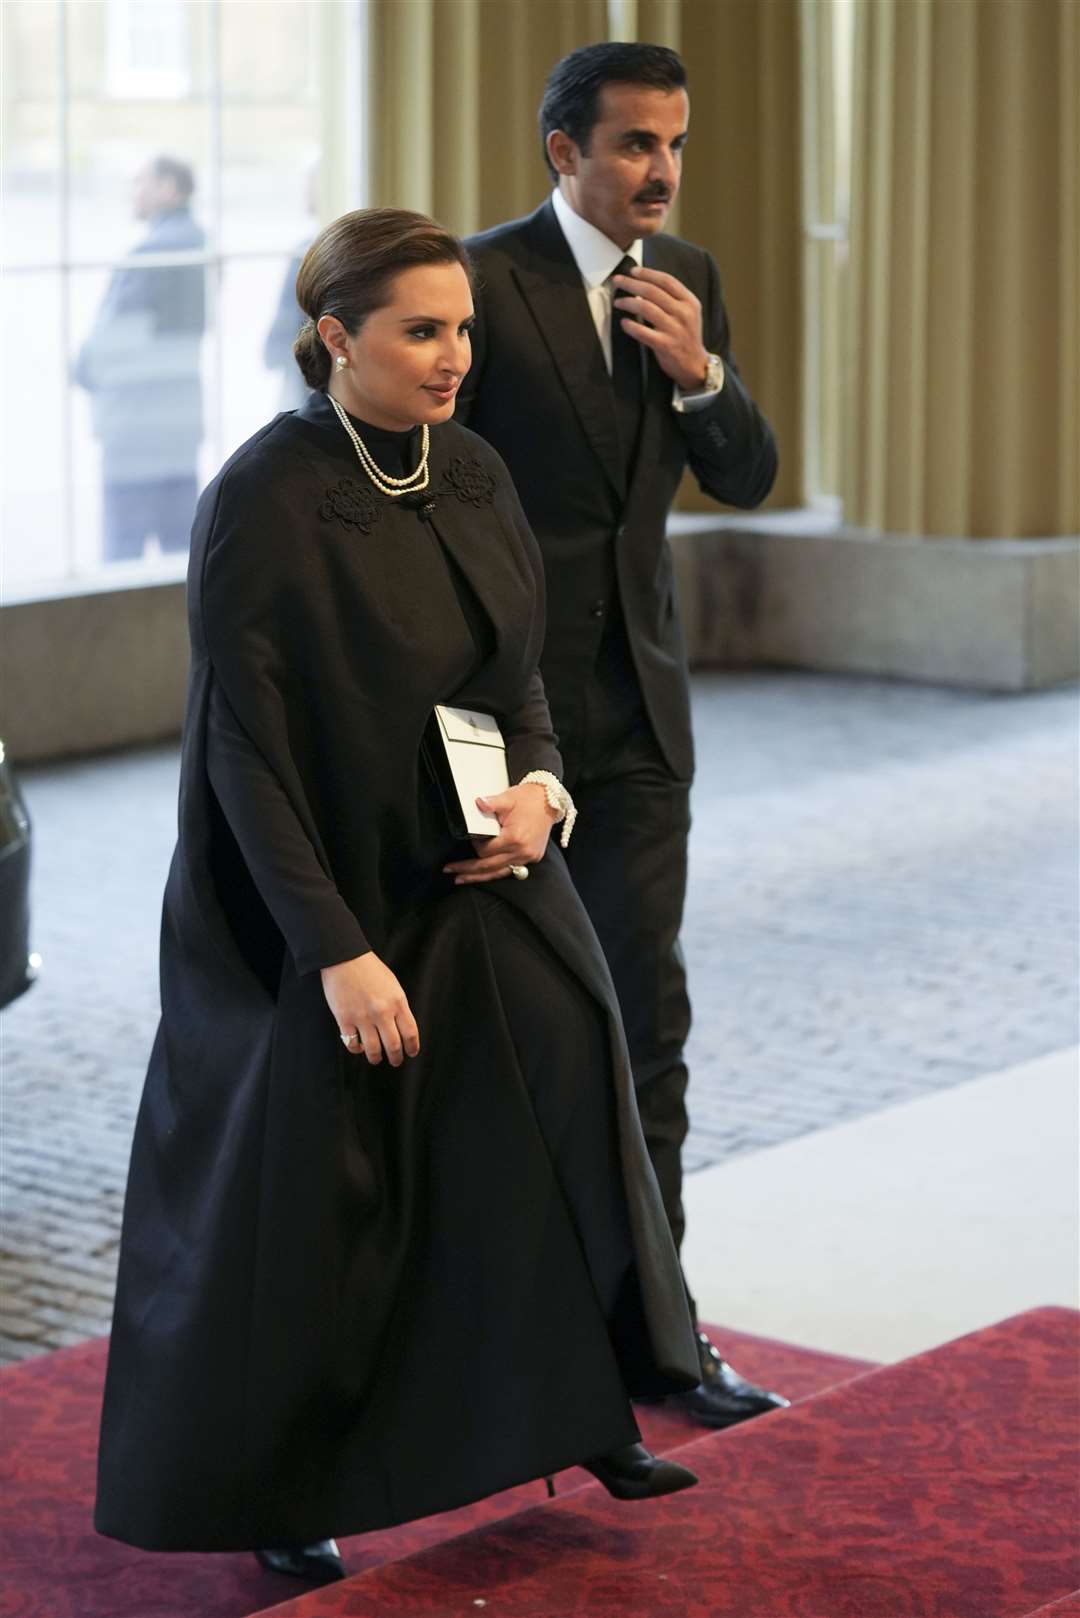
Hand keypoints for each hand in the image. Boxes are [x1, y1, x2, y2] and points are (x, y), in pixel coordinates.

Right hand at [321, 952, 419, 1067]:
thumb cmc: (369, 969)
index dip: (412, 1047)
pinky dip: (357, 1049)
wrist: (344, 958)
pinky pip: (352, 1043)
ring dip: (376, 1058)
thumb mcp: (392, 985)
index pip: (410, 1032)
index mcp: (397, 1002)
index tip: (412, 1052)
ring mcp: (362, 1017)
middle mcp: (381, 1012)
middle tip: (396, 1061)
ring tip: (376, 1059)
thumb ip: (397, 1006)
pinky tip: (359, 1047)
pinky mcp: (344, 1019)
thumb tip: (400, 1027)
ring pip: (373, 1049)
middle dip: (396, 1058)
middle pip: (393, 1045)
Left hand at [443, 783, 557, 884]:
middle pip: (489, 866)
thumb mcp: (508, 798)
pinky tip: (483, 875)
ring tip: (461, 879)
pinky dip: (495, 873)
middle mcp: (522, 851)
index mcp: (514, 838)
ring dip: (479, 877)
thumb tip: (477, 803)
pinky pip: (510, 870)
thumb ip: (491, 803)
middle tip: (450, 870)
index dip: (474, 845)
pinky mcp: (532, 858)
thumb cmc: (528, 799)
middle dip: (468, 869)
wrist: (549, 801)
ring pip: (499, 873)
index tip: (471, 837)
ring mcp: (528, 857)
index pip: (485, 851)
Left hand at [612, 265, 711, 393]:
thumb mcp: (687, 313)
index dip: (648, 273)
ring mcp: (675, 329)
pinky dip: (631, 326)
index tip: (633, 270)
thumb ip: (671, 298)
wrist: (694, 364)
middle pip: (653, 291)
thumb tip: (643, 285)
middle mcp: (683, 313)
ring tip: (618, 302)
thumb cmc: (686, 336)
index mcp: (689, 302)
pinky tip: (623, 323)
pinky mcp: (665, 345)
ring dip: (628, 302)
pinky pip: (643, 333)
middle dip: (631, 284)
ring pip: (646, 308)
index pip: (666, 281)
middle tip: (617, 281)